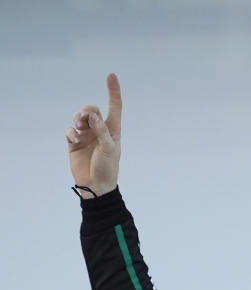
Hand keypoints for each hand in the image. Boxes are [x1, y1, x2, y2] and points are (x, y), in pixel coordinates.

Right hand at [66, 73, 121, 195]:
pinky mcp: (74, 143)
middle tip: (86, 119)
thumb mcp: (109, 149)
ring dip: (79, 118)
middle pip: (92, 110)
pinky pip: (70, 130)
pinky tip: (75, 139)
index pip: (114, 107)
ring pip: (80, 117)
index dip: (113, 91)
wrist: (95, 186)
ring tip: (80, 127)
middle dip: (88, 110)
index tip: (111, 76)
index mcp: (112, 130)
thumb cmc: (107, 169)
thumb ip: (102, 131)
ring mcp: (86, 136)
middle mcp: (99, 131)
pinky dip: (71, 132)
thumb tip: (94, 116)